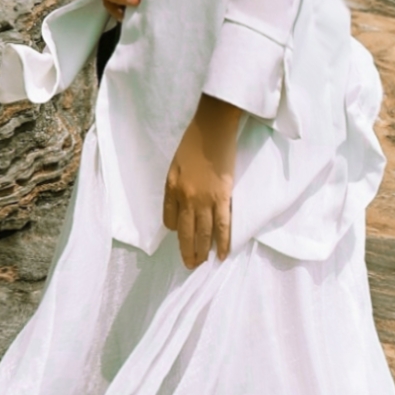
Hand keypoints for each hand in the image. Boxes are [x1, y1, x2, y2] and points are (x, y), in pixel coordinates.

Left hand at [162, 94, 241, 269]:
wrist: (212, 129)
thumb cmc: (193, 143)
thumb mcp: (174, 166)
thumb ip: (174, 189)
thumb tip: (176, 213)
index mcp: (172, 189)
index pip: (171, 219)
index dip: (177, 230)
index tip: (182, 236)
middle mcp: (186, 198)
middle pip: (187, 232)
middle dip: (187, 250)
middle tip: (189, 265)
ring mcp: (205, 199)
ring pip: (204, 233)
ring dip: (202, 251)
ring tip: (201, 264)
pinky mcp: (223, 197)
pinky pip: (223, 225)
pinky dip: (223, 242)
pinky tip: (222, 254)